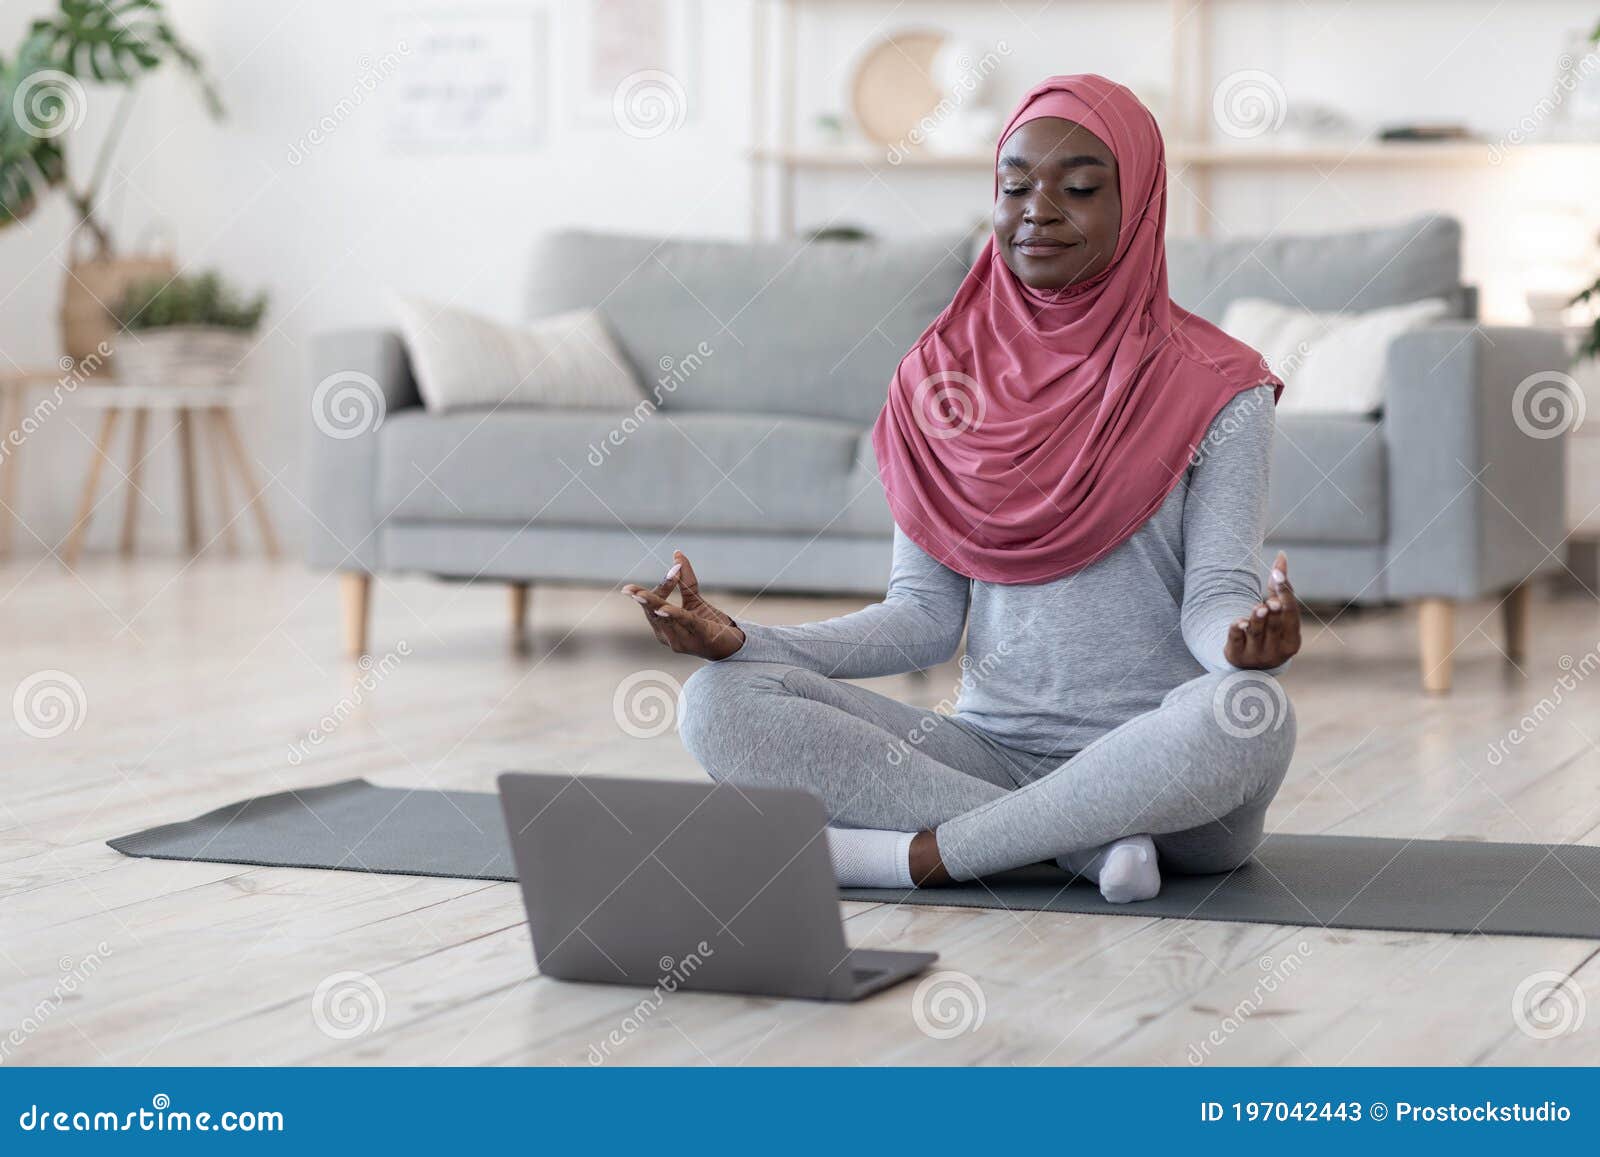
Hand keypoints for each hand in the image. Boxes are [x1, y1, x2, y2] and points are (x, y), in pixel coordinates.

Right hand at [622, 550, 746, 659]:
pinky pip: (685, 623)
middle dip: (643, 600)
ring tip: (641, 595)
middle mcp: (668, 637)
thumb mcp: (695, 600)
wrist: (732, 646)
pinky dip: (673, 614)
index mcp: (662, 628)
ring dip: (654, 604)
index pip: (653, 606)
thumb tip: (677, 553)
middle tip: (629, 589)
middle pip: (653, 614)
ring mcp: (682, 641)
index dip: (661, 587)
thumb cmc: (709, 624)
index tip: (675, 569)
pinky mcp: (700, 638)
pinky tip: (664, 608)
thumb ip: (686, 579)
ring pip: (665, 619)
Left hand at [1225, 551, 1300, 669]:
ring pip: (1257, 632)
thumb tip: (1281, 555)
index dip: (1286, 594)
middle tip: (1272, 601)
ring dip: (1258, 619)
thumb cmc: (1269, 632)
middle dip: (1275, 612)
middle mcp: (1277, 650)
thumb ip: (1279, 586)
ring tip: (1259, 608)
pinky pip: (1236, 640)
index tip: (1277, 575)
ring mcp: (1257, 654)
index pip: (1292, 614)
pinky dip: (1237, 630)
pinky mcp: (1237, 655)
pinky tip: (1239, 622)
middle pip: (1276, 624)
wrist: (1249, 666)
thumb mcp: (1277, 613)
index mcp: (1292, 639)